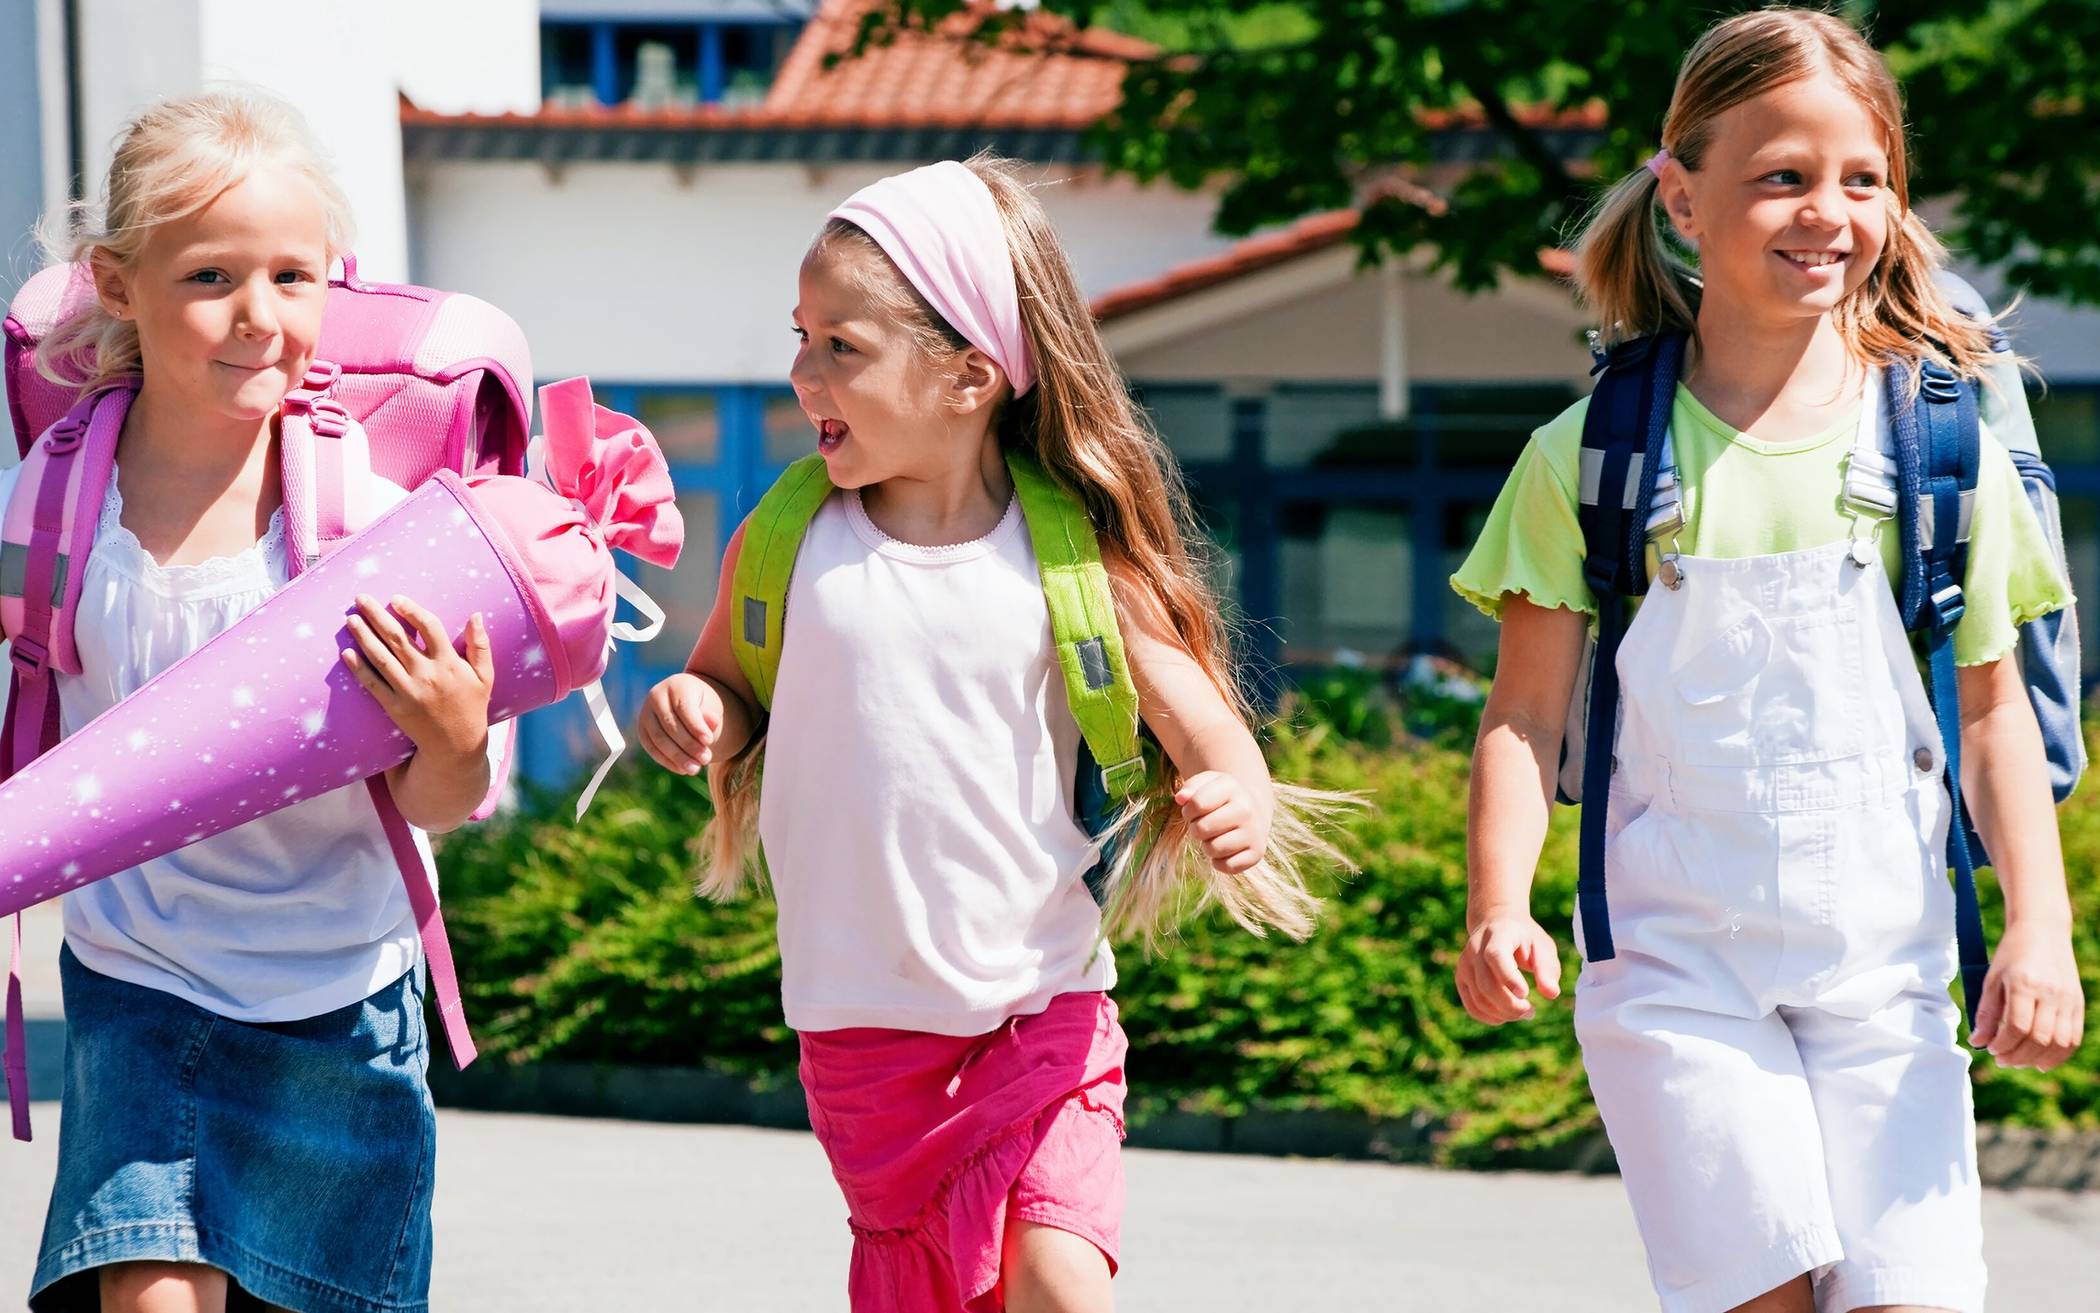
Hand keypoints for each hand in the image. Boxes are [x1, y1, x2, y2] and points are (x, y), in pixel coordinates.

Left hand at [341, 594, 493, 763]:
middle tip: (360, 598)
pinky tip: (347, 653)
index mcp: (449, 663)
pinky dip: (359, 668)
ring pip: (381, 658)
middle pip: (397, 638)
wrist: (457, 745)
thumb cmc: (472, 705)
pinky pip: (373, 684)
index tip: (396, 598)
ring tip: (351, 619)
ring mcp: (409, 691)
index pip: (429, 627)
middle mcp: (427, 674)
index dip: (412, 610)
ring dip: (363, 636)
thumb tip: (476, 615)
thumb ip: (480, 645)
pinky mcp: (395, 707)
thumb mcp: (485, 675)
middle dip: (376, 616)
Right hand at [640, 672, 723, 775]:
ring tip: (695, 769)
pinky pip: (652, 748)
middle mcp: (656, 696)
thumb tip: (712, 724)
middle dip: (689, 745)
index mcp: (676, 685)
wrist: (685, 701)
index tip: (709, 741)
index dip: (696, 726)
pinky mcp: (642, 730)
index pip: (684, 707)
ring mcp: (645, 713)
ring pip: (659, 739)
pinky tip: (682, 769)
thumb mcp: (711, 705)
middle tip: (706, 759)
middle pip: (670, 725)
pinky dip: (667, 761)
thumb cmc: (702, 703)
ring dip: (677, 757)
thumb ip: (711, 714)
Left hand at [1175, 770, 1267, 874]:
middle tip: (1205, 825)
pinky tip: (1224, 849)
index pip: (1196, 804)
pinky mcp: (1257, 853)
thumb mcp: (1206, 784)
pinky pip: (1227, 866)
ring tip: (1215, 836)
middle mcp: (1246, 810)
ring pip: (1213, 849)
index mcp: (1232, 788)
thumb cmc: (1220, 798)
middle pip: (1201, 829)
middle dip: (1196, 829)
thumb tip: (1181, 798)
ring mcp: (1254, 832)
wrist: (1253, 811)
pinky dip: (1219, 862)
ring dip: (1207, 846)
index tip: (1195, 811)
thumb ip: (1190, 787)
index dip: (1188, 811)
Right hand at [1457, 914, 1562, 1024]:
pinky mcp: (1461, 979)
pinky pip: (1472, 1006)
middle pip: (1486, 984)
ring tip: (1524, 1013)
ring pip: (1479, 998)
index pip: (1495, 956)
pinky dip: (1490, 1018)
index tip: (1526, 994)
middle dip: (1510, 1005)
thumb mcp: (1542, 946)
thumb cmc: (1525, 939)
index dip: (1508, 978)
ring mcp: (1465, 964)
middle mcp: (1475, 948)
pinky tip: (1507, 1016)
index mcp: (1497, 934)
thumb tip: (1552, 994)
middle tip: (1531, 1011)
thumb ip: (1547, 969)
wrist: (1497, 925)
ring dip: (1503, 1014)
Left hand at [1971, 921, 2085, 1069]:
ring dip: (2038, 1059)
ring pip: (2059, 1042)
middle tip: (2002, 1060)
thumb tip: (1976, 1042)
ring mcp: (2068, 999)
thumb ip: (1985, 1012)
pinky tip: (2042, 1061)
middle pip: (2040, 1038)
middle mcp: (2050, 993)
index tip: (1991, 1049)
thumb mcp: (1992, 978)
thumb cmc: (2011, 954)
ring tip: (2019, 1062)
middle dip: (2019, 1056)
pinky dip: (2059, 1054)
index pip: (2018, 1027)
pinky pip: (2074, 1037)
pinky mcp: (2078, 1003)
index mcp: (2025, 984)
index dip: (2004, 1044)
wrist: (2043, 931)